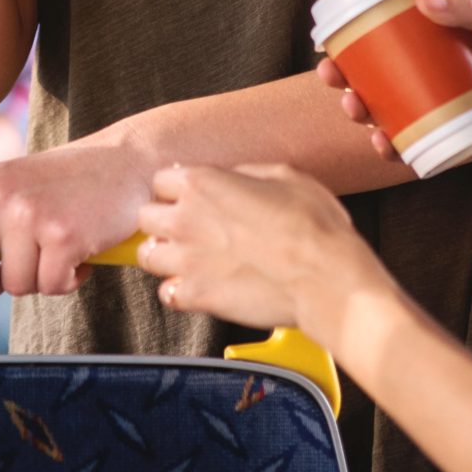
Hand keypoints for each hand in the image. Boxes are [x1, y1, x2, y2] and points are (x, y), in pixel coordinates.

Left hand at [0, 139, 151, 303]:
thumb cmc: (67, 185)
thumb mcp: (10, 188)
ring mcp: (27, 213)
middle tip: (17, 265)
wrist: (128, 162)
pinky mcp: (62, 235)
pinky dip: (67, 281)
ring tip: (58, 245)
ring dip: (38, 278)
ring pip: (12, 287)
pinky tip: (79, 252)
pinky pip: (49, 287)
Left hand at [135, 164, 384, 340]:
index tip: (188, 197)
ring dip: (165, 255)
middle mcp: (185, 220)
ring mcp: (186, 261)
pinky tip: (199, 285)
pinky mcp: (196, 296)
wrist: (325, 278)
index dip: (177, 189)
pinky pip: (166, 294)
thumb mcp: (283, 175)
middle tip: (187, 227)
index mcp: (203, 184)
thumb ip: (244, 174)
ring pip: (147, 256)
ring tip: (189, 258)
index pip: (160, 180)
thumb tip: (231, 178)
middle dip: (163, 220)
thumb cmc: (312, 226)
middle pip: (145, 216)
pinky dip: (178, 291)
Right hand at [317, 0, 471, 165]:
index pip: (394, 42)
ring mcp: (451, 115)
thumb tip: (425, 0)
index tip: (331, 42)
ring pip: (395, 117)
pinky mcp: (464, 147)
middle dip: (350, 84)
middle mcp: (445, 82)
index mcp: (450, 48)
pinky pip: (422, 152)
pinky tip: (384, 146)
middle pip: (384, 82)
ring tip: (357, 112)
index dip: (358, 44)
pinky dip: (398, 151)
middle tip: (335, 81)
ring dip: (366, 117)